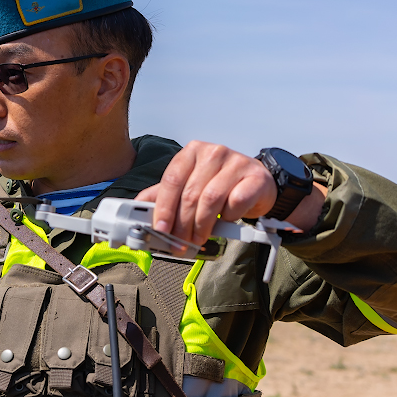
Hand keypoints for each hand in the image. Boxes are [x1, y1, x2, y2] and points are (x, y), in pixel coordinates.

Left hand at [136, 141, 324, 253]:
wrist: (257, 183)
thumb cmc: (220, 185)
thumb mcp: (190, 185)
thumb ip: (164, 195)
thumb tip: (138, 208)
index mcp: (192, 152)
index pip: (171, 181)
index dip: (163, 208)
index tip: (159, 229)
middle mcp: (213, 152)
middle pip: (190, 194)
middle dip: (182, 224)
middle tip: (180, 243)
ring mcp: (236, 162)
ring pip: (211, 199)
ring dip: (202, 225)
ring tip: (198, 238)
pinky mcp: (255, 177)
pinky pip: (236, 202)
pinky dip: (228, 217)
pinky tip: (226, 221)